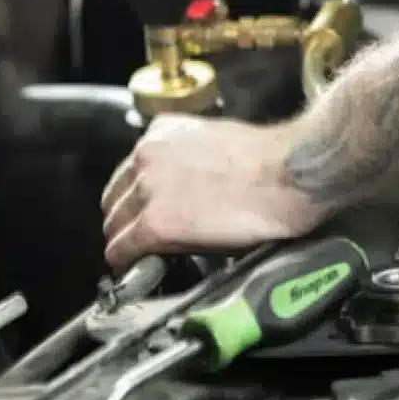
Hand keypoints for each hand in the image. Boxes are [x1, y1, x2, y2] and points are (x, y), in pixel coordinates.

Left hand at [101, 114, 322, 269]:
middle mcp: (146, 156)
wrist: (283, 174)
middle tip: (135, 236)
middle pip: (115, 196)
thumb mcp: (213, 141)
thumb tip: (182, 183)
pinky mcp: (155, 224)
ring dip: (123, 239)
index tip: (140, 209)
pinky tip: (131, 267)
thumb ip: (184, 157)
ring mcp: (147, 190)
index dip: (133, 195)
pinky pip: (123, 247)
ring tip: (136, 254)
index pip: (129, 169)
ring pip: (115, 222)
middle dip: (123, 217)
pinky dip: (124, 260)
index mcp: (161, 132)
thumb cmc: (265, 158)